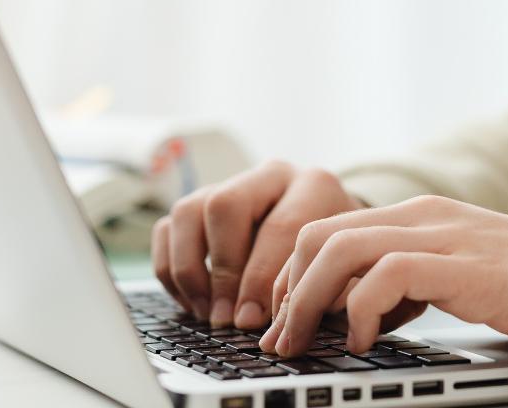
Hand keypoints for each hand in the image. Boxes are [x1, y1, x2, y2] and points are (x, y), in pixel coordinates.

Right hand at [152, 160, 365, 328]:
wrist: (332, 238)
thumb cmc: (336, 260)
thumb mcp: (340, 271)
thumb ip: (314, 292)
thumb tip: (276, 330)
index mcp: (313, 185)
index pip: (278, 227)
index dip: (260, 279)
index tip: (251, 321)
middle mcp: (269, 177)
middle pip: (224, 206)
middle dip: (222, 271)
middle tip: (226, 319)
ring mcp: (230, 185)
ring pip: (188, 212)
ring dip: (191, 271)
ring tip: (208, 313)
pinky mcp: (201, 205)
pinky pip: (167, 228)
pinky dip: (171, 270)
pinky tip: (195, 303)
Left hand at [257, 196, 507, 357]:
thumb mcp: (458, 277)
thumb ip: (410, 284)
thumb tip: (360, 316)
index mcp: (420, 216)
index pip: (329, 229)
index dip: (293, 277)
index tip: (284, 322)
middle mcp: (424, 217)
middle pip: (320, 234)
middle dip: (287, 289)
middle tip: (282, 338)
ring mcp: (442, 236)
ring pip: (339, 249)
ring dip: (308, 301)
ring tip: (306, 342)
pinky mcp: (462, 266)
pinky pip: (386, 275)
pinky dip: (360, 309)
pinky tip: (364, 339)